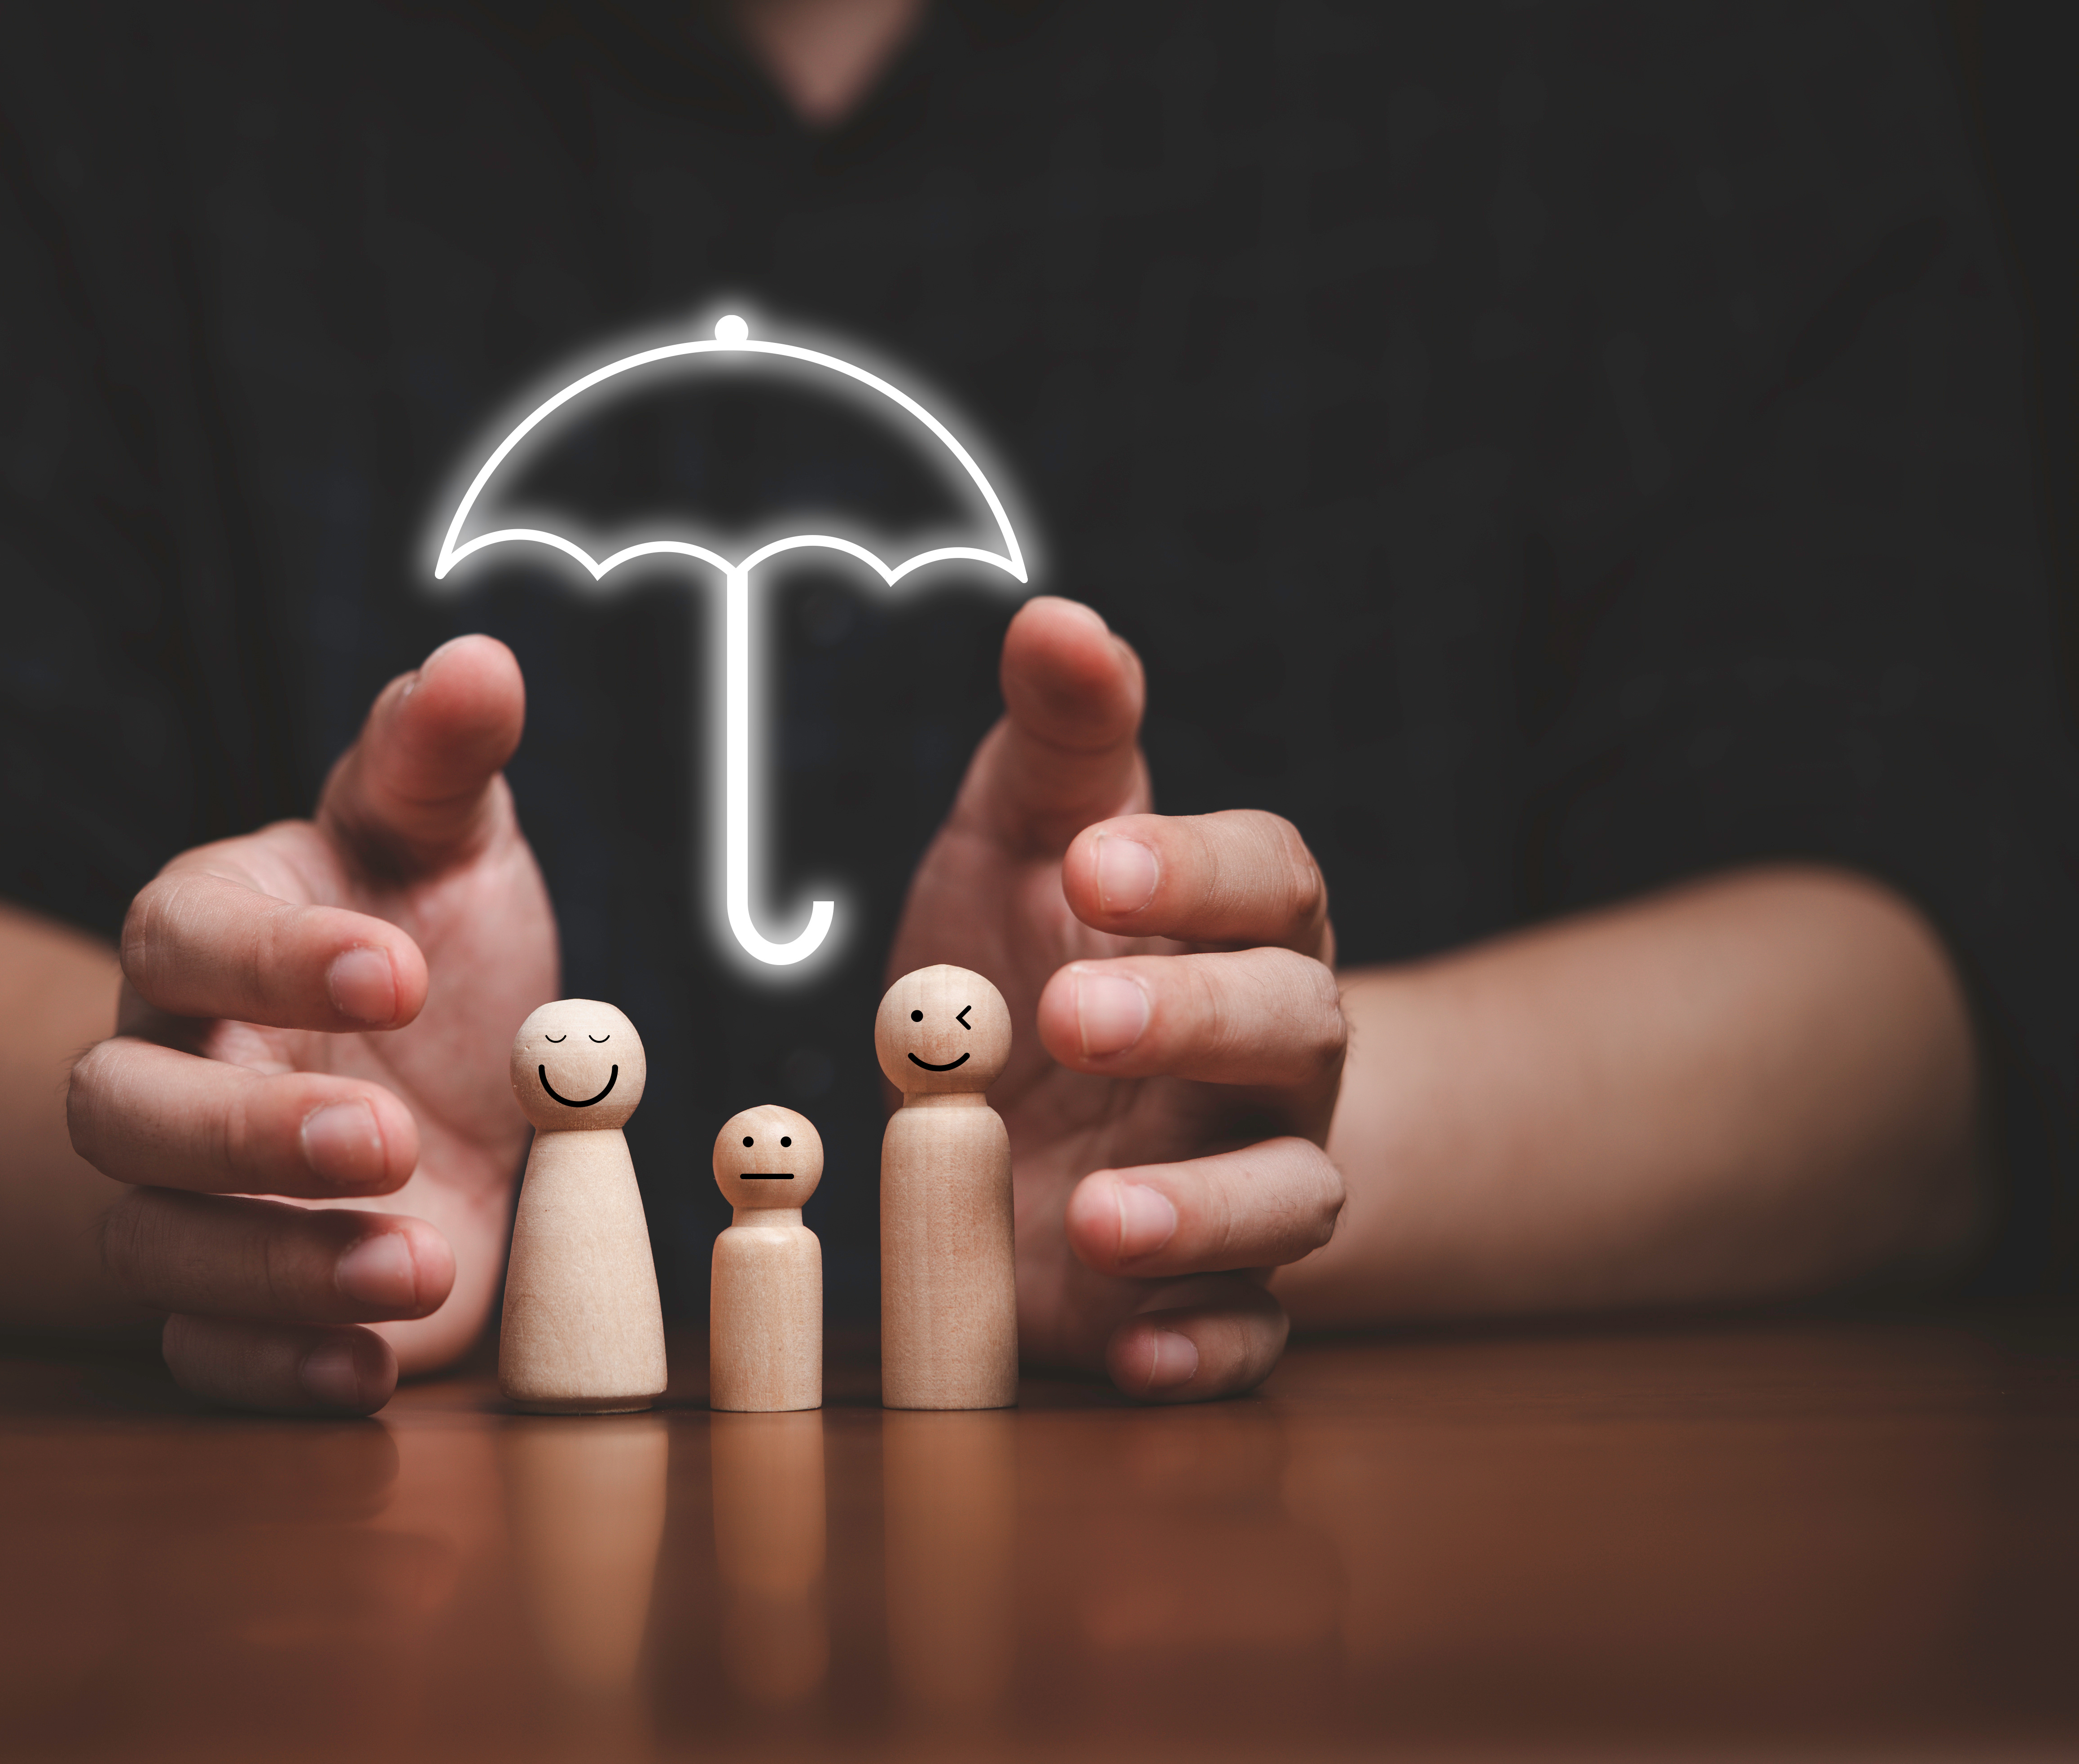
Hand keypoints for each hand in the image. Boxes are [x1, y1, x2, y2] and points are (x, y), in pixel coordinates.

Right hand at [67, 636, 555, 1413]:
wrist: (453, 1088)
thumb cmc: (436, 945)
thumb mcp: (451, 843)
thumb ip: (440, 761)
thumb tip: (481, 658)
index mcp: (206, 936)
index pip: (185, 933)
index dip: (274, 955)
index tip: (400, 964)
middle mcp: (168, 1066)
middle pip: (123, 1106)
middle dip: (245, 1130)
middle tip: (389, 1133)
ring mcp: (187, 1197)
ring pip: (151, 1242)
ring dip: (275, 1266)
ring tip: (420, 1264)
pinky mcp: (233, 1304)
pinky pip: (201, 1354)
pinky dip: (276, 1370)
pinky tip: (374, 1370)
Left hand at [888, 598, 1345, 1400]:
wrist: (1010, 1116)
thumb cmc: (1023, 956)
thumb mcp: (1019, 837)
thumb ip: (1056, 738)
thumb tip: (1055, 616)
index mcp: (1235, 926)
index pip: (1269, 877)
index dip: (1194, 870)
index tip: (1091, 860)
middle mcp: (1267, 1055)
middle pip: (1291, 1028)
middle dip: (1192, 1020)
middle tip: (1072, 1018)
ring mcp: (1244, 1178)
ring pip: (1289, 1194)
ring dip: (1204, 1212)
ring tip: (1097, 1216)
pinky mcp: (1202, 1300)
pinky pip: (1247, 1342)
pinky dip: (1202, 1353)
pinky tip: (1134, 1357)